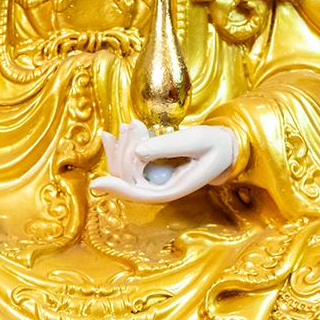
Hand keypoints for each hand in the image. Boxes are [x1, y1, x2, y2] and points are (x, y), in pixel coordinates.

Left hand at [91, 121, 238, 202]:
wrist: (223, 148)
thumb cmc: (214, 145)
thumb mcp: (197, 141)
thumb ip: (169, 146)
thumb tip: (138, 151)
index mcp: (172, 189)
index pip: (139, 194)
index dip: (117, 189)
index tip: (96, 183)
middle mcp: (158, 189)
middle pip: (126, 179)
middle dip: (123, 152)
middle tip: (133, 125)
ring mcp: (152, 181)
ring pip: (123, 171)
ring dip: (120, 148)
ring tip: (127, 125)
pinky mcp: (149, 170)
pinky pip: (127, 163)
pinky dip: (119, 148)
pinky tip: (112, 134)